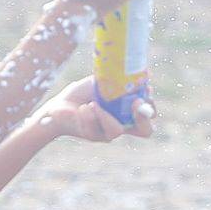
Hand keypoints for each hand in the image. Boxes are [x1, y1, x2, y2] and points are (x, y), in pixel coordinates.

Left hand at [37, 76, 156, 141]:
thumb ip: (121, 79)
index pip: (149, 114)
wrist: (60, 106)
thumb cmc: (83, 92)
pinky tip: (81, 108)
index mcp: (129, 111)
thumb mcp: (102, 82)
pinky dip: (88, 117)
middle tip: (136, 102)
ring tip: (92, 103)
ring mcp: (108, 132)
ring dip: (105, 115)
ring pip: (116, 131)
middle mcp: (123, 124)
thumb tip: (146, 73)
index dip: (151, 106)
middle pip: (145, 130)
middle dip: (143, 117)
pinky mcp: (93, 136)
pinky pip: (95, 130)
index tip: (146, 91)